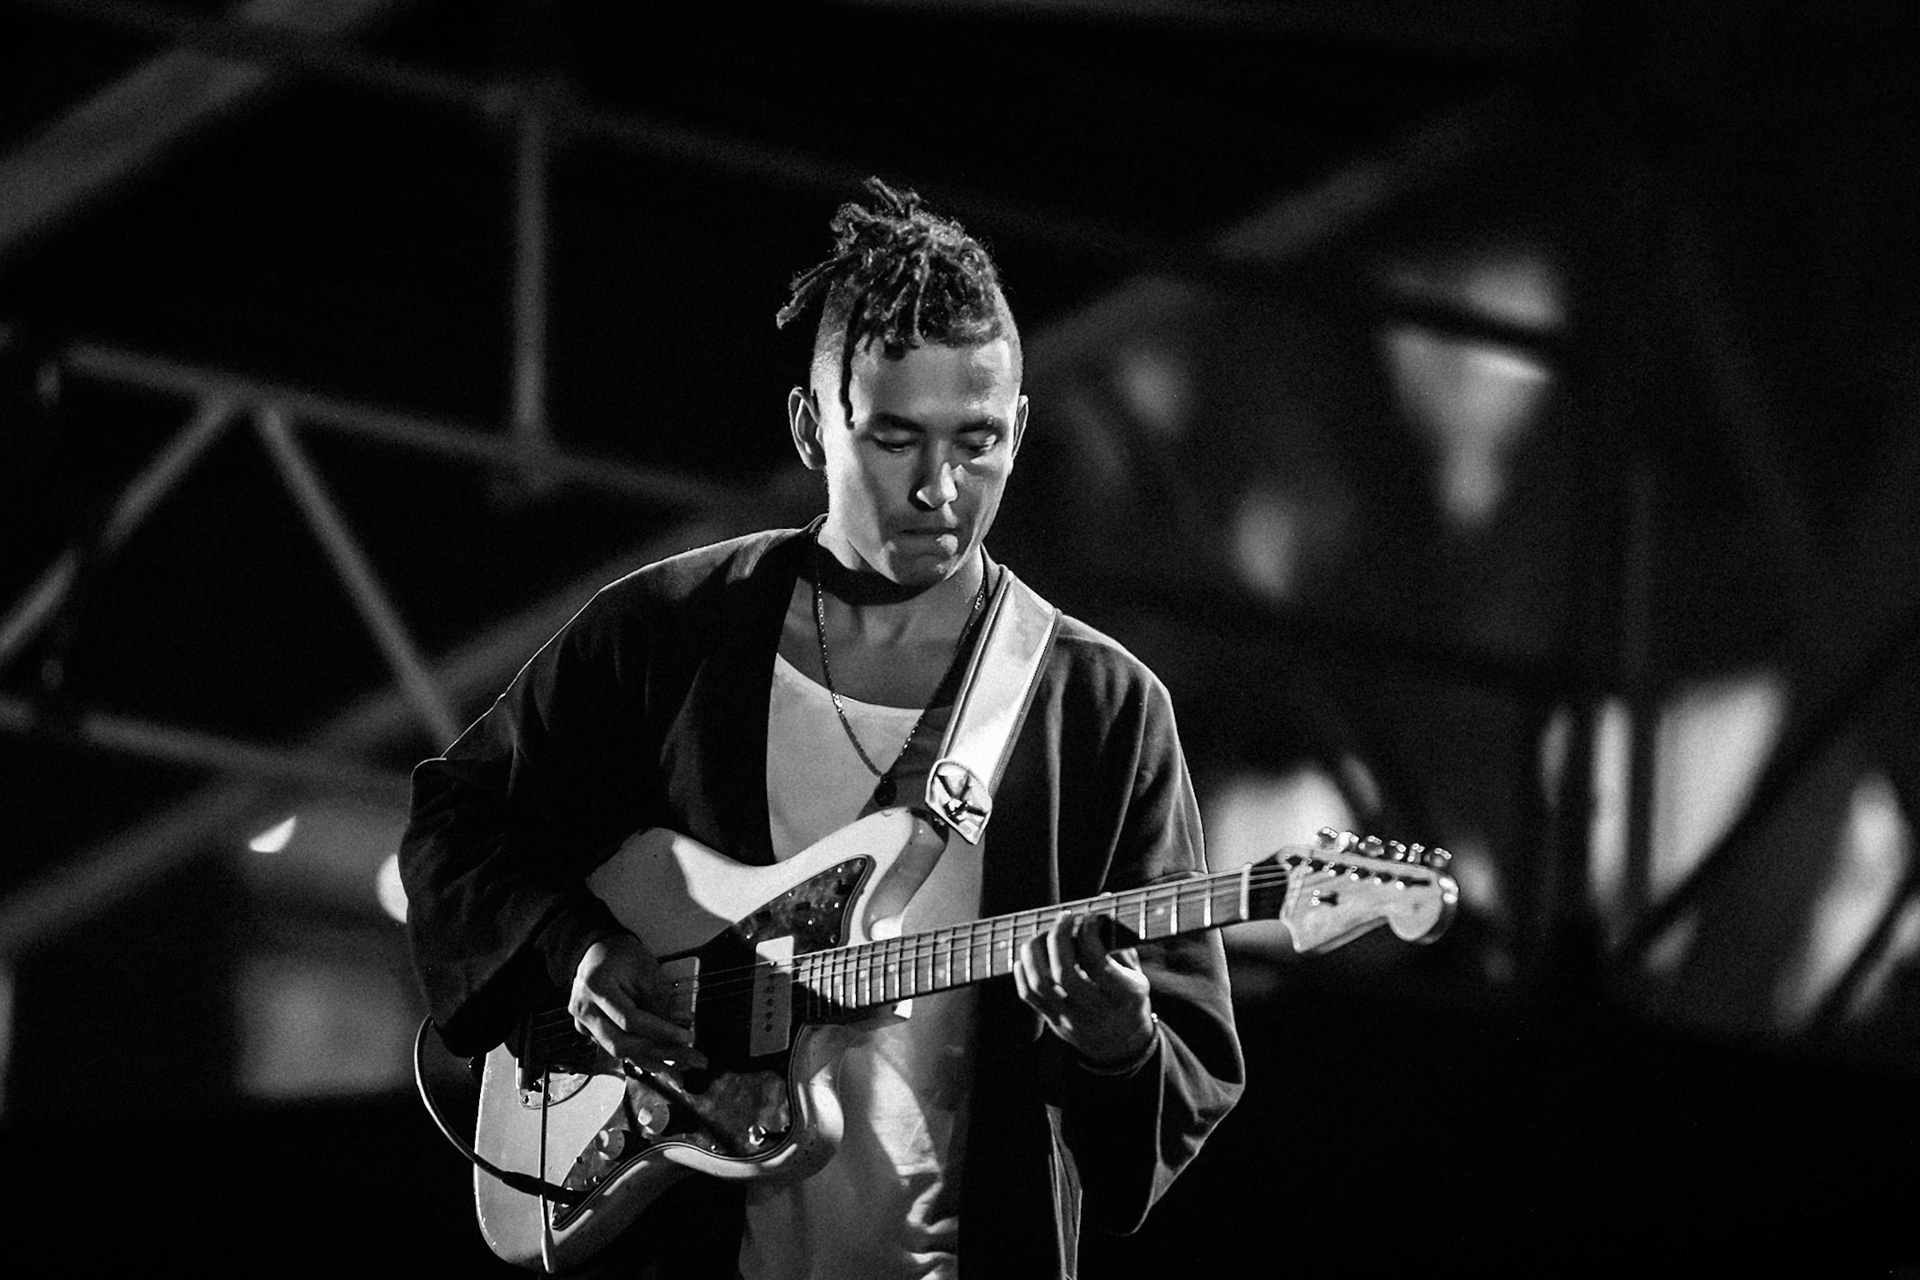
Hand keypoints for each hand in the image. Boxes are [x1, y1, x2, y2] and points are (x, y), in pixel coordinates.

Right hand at [569, 932, 704, 1073]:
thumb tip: (679, 1030)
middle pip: (622, 1044)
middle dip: (660, 1054)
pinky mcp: (589, 1032)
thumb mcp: (647, 970)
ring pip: (619, 1053)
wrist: (597, 952)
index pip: (630, 1020)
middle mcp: (584, 1010)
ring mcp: (583, 1024)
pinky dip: (640, 1058)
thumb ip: (659, 1001)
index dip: (660, 1031)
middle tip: (692, 1059)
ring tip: (681, 1071)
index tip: (686, 1037)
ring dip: (652, 1063)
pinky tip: (662, 1066)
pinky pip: (616, 1050)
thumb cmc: (623, 956)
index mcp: (597, 988)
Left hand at [1013, 912, 1155, 1068]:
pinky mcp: (1054, 1023)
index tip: (1088, 915)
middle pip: (1065, 975)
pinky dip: (1023, 970)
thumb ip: (1118, 941)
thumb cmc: (1129, 996)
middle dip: (1059, 939)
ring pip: (1041, 985)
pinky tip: (1030, 953)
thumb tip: (1103, 900)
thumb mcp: (1135, 973)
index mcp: (1126, 996)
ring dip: (1036, 952)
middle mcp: (1098, 1012)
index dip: (1089, 936)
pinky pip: (1028, 996)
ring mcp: (1073, 1020)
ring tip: (1043, 933)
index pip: (1099, 966)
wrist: (1122, 1044)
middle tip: (1064, 917)